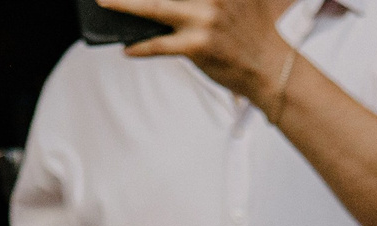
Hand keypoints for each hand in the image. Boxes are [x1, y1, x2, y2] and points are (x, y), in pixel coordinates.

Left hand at [103, 0, 293, 110]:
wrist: (272, 68)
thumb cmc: (251, 32)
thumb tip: (169, 1)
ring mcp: (204, 19)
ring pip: (153, 8)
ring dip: (124, 5)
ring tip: (105, 2)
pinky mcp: (198, 46)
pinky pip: (159, 45)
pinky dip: (141, 47)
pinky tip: (127, 48)